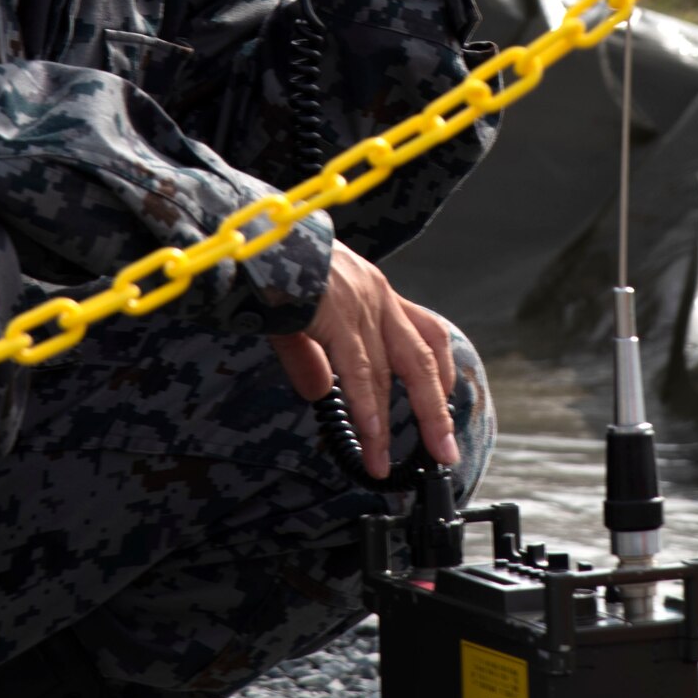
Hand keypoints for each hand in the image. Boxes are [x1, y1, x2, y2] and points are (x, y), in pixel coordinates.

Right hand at [270, 239, 459, 478]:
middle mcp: (376, 293)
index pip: (427, 331)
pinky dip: (367, 408)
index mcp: (373, 287)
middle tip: (443, 452)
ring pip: (391, 371)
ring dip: (391, 424)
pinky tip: (367, 437)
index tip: (444, 404)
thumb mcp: (300, 310)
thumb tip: (319, 392)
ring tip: (384, 463)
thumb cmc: (272, 263)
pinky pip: (358, 370)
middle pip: (424, 358)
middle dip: (435, 410)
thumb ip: (311, 354)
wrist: (254, 235)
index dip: (440, 371)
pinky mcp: (337, 313)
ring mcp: (360, 302)